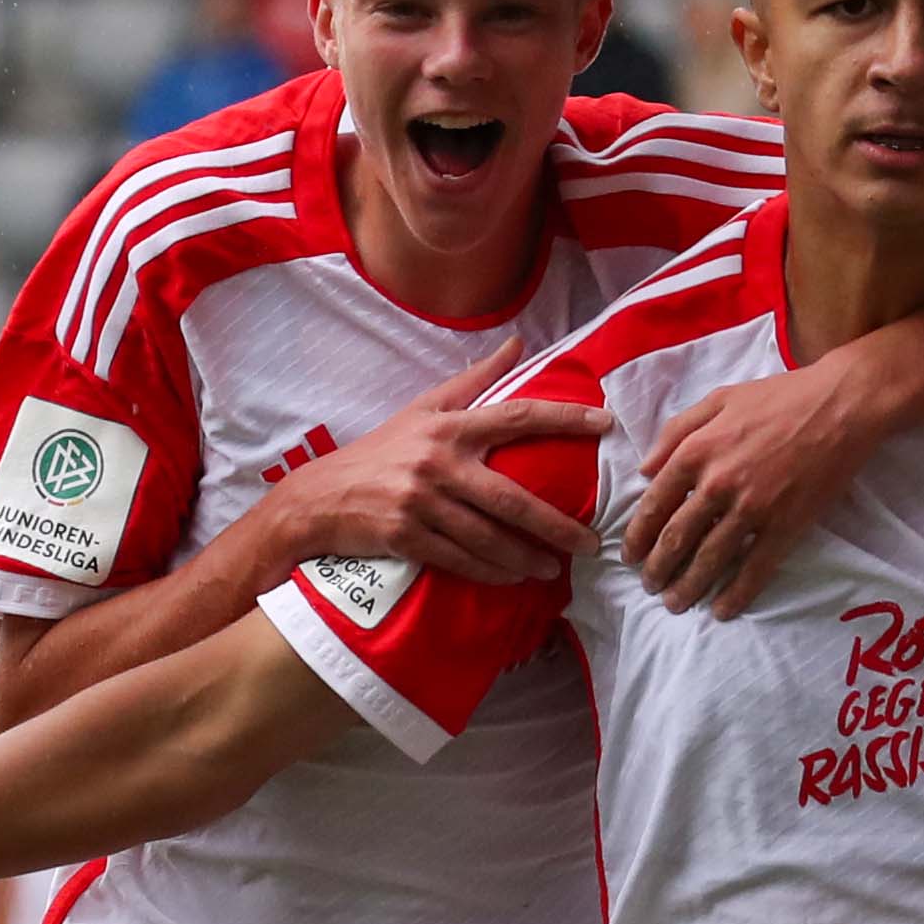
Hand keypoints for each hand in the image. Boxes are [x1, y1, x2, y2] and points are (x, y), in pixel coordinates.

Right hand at [260, 362, 599, 587]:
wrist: (319, 498)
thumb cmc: (380, 452)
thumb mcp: (423, 409)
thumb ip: (475, 380)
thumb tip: (518, 345)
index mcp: (448, 427)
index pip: (516, 416)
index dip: (562, 419)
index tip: (604, 426)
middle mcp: (437, 462)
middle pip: (510, 498)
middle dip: (555, 525)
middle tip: (589, 543)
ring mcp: (420, 502)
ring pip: (487, 537)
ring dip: (524, 558)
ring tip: (552, 569)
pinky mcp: (405, 537)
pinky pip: (458, 559)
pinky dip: (489, 572)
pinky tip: (512, 578)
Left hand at [621, 355, 881, 613]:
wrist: (842, 405)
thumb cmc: (780, 397)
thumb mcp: (719, 399)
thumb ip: (676, 430)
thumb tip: (645, 468)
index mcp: (697, 451)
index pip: (654, 504)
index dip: (638, 535)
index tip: (630, 555)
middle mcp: (718, 484)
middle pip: (676, 538)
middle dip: (657, 569)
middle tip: (649, 585)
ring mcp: (752, 509)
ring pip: (710, 559)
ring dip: (688, 587)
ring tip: (675, 603)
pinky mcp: (786, 526)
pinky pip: (755, 569)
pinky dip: (736, 594)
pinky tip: (722, 611)